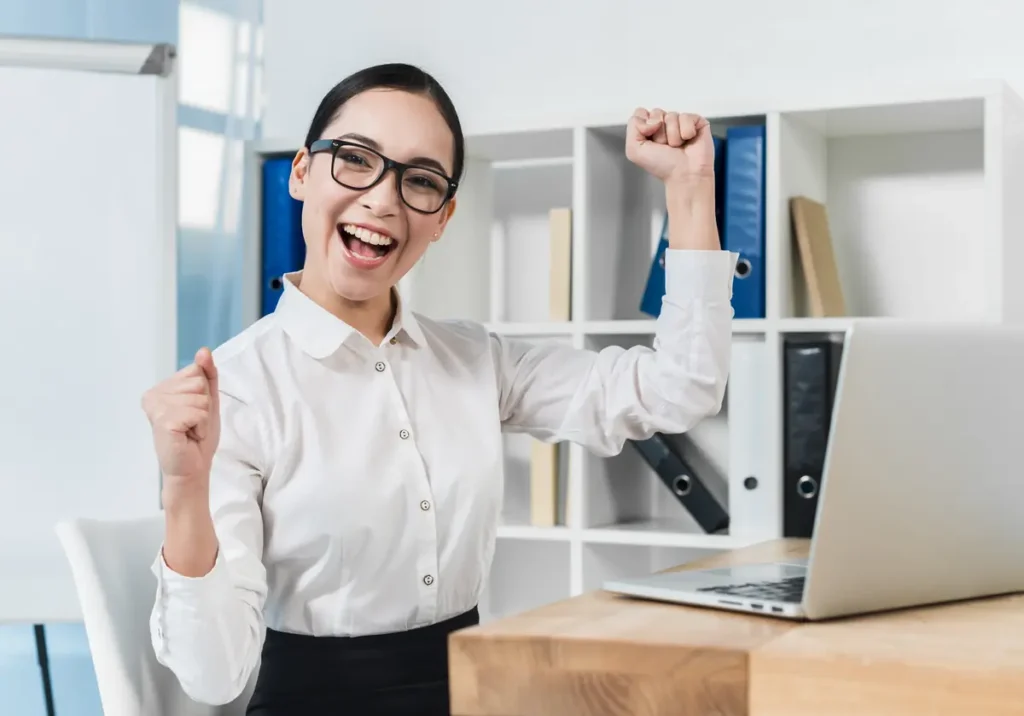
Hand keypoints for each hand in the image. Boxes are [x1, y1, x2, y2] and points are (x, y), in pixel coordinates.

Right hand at [141, 347, 219, 494]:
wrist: (192, 468)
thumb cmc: (197, 437)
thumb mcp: (208, 400)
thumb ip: (207, 375)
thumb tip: (203, 351)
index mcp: (161, 388)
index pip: (196, 370)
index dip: (204, 394)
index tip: (194, 414)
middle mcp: (153, 394)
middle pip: (198, 382)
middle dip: (204, 406)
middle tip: (193, 425)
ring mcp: (156, 407)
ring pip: (200, 397)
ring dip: (203, 418)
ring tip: (190, 431)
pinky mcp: (163, 420)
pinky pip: (198, 412)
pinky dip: (201, 427)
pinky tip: (188, 437)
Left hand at [625, 108, 714, 184]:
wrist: (684, 175)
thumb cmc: (662, 166)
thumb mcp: (634, 150)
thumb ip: (633, 127)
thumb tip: (653, 119)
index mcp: (648, 129)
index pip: (640, 113)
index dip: (644, 126)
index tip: (649, 141)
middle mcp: (664, 124)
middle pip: (656, 112)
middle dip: (659, 133)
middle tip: (665, 147)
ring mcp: (680, 122)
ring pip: (671, 116)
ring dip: (673, 136)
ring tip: (678, 147)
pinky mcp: (696, 121)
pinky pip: (686, 116)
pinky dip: (686, 131)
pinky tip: (688, 141)